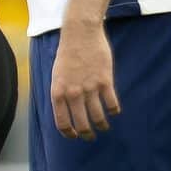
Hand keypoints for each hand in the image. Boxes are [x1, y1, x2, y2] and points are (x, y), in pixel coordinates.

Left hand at [50, 18, 118, 139]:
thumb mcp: (57, 75)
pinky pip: (112, 104)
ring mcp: (89, 87)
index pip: (62, 122)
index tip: (75, 136)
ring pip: (98, 116)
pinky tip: (114, 111)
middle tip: (91, 136)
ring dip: (102, 125)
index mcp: (58, 92)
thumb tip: (66, 111)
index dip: (69, 133)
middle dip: (87, 134)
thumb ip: (61, 93)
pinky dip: (114, 110)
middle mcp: (73, 93)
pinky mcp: (105, 81)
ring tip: (104, 126)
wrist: (80, 33)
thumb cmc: (67, 54)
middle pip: (82, 124)